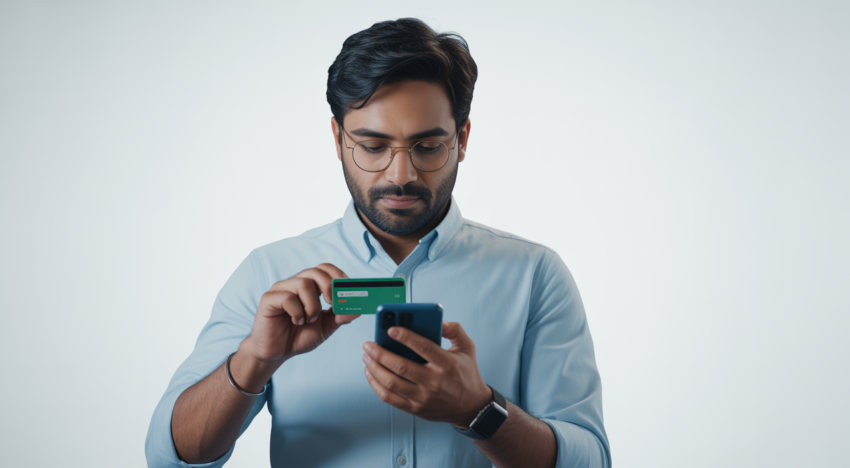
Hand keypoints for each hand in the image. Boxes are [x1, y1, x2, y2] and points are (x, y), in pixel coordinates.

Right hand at [244, 263, 359, 364]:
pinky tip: (295, 321)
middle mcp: (295, 283)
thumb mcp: (325, 328)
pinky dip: (297, 312)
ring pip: (304, 283)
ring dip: (312, 305)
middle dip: (329, 286)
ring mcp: (281, 289)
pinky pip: (287, 297)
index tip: (348, 290)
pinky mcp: (268, 299)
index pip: (326, 269)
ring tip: (309, 319)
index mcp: (310, 287)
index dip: (339, 276)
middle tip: (332, 304)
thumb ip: (339, 318)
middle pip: (316, 271)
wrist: (276, 353)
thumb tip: (357, 310)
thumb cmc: (298, 336)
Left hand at [361, 321, 491, 427]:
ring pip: (392, 382)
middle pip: (401, 366)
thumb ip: (454, 330)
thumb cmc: (466, 373)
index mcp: (446, 364)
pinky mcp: (415, 409)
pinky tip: (371, 373)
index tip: (390, 329)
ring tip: (367, 357)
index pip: (423, 347)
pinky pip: (390, 398)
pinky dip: (376, 385)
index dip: (405, 337)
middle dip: (380, 353)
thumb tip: (437, 320)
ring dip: (375, 368)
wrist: (471, 407)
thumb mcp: (467, 347)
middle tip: (368, 344)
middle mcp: (434, 382)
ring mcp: (423, 397)